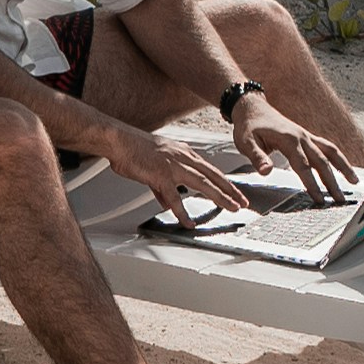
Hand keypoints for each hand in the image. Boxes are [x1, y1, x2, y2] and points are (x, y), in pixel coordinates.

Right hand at [102, 120, 254, 220]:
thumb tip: (169, 203)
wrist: (120, 141)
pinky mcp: (161, 175)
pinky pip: (174, 198)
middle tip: (242, 201)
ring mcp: (173, 166)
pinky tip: (188, 222)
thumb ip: (164, 188)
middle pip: (213, 176)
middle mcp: (183, 158)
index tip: (235, 191)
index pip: (210, 169)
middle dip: (230, 190)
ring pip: (203, 183)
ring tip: (231, 207)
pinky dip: (182, 212)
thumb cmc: (134, 150)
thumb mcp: (156, 166)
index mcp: (184, 153)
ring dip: (219, 196)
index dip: (225, 182)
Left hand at [234, 103, 358, 202]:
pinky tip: (345, 169)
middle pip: (321, 161)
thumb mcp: (246, 142)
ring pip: (330, 152)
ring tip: (354, 182)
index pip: (303, 166)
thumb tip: (267, 171)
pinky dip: (338, 158)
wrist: (252, 108)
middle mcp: (302, 137)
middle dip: (332, 182)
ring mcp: (306, 136)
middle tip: (339, 200)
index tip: (318, 198)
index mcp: (289, 140)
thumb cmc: (249, 126)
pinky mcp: (307, 137)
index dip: (312, 183)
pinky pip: (327, 147)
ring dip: (343, 167)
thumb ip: (257, 157)